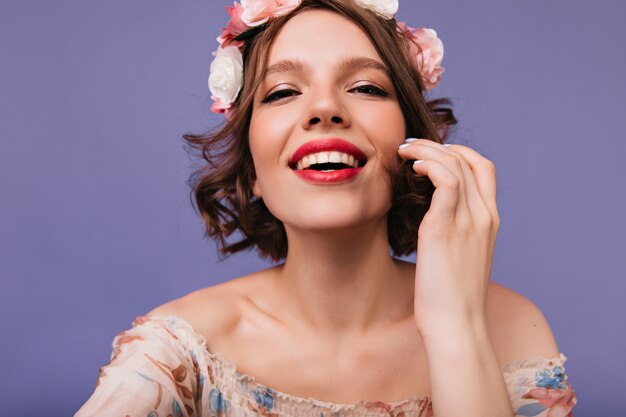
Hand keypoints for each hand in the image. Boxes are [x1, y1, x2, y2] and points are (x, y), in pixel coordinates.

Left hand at [397, 139, 499, 338]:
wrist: (457, 325)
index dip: (461, 152)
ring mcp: (468, 221)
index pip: (484, 169)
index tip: (433, 152)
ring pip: (455, 164)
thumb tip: (434, 222)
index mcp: (490, 221)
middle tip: (410, 146)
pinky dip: (429, 165)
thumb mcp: (462, 259)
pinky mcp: (445, 228)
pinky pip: (445, 181)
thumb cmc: (453, 298)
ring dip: (427, 150)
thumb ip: (456, 234)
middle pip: (469, 160)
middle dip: (438, 145)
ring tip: (404, 150)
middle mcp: (483, 216)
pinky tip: (412, 167)